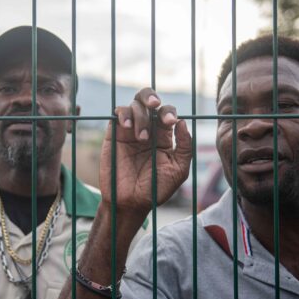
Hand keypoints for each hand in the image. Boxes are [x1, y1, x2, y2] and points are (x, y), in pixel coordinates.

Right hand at [100, 88, 191, 221]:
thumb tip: (182, 122)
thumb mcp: (178, 170)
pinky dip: (123, 114)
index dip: (169, 112)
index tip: (170, 123)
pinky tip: (127, 127)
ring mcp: (129, 131)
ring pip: (133, 105)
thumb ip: (185, 147)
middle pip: (147, 100)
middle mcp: (146, 129)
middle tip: (154, 104)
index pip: (166, 113)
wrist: (131, 202)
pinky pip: (117, 114)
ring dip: (140, 116)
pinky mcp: (114, 135)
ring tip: (141, 137)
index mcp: (163, 136)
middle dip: (150, 96)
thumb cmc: (156, 189)